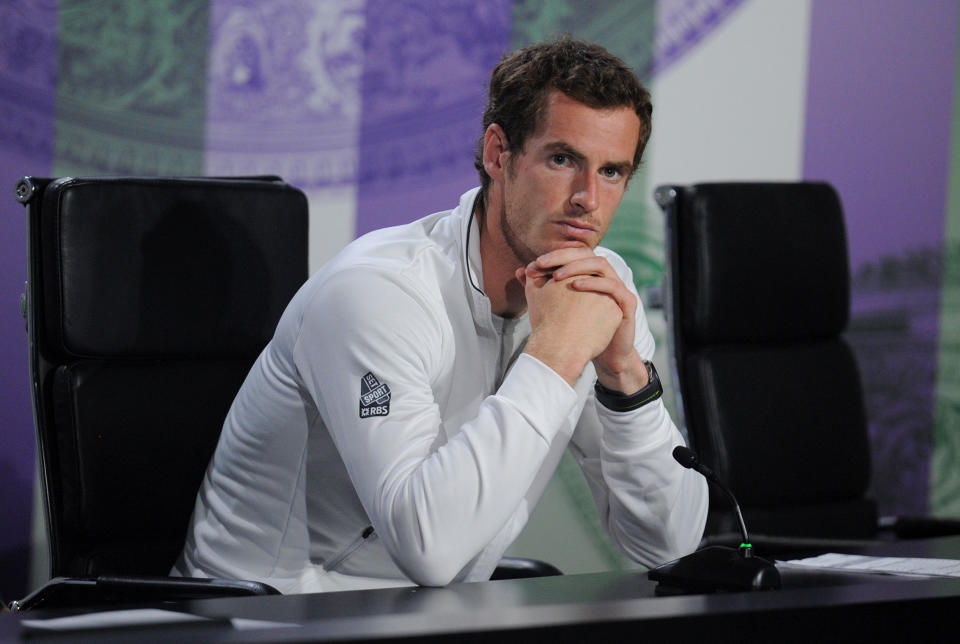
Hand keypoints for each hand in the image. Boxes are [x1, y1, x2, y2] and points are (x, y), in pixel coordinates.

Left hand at [530, 249, 648, 393]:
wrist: (604, 354)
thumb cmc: (580, 331)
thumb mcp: (558, 307)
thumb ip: (540, 289)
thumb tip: (521, 271)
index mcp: (590, 274)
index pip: (573, 254)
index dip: (554, 256)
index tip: (533, 265)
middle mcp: (605, 276)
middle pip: (587, 254)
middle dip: (562, 257)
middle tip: (541, 264)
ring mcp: (617, 287)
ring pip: (601, 264)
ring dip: (577, 267)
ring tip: (556, 276)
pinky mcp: (627, 302)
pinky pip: (613, 286)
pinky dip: (594, 283)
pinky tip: (576, 286)